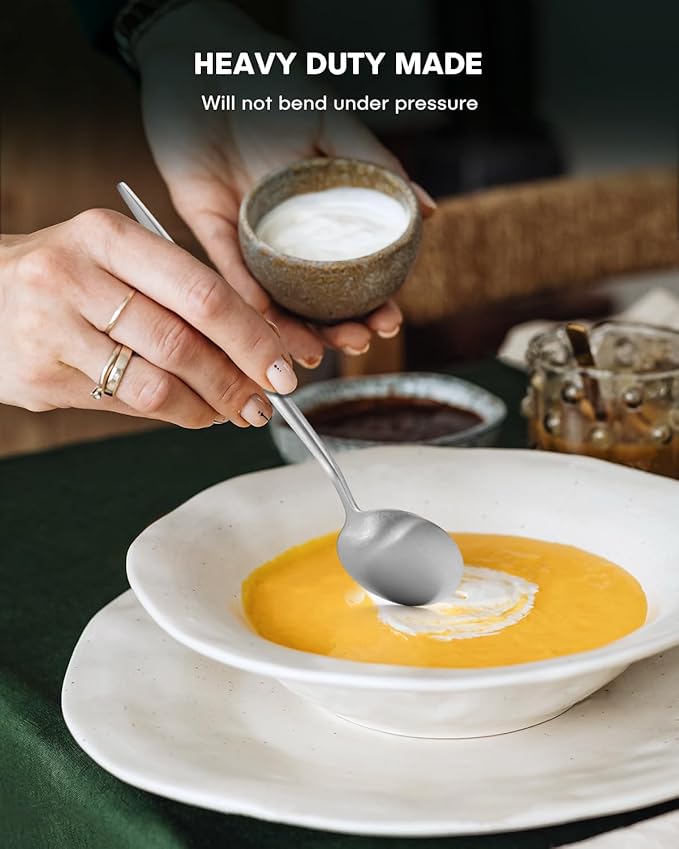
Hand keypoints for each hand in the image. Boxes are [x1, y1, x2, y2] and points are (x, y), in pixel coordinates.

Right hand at [0, 210, 297, 425]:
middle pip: (182, 343)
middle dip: (237, 380)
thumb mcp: (116, 258)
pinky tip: (193, 412)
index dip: (251, 336)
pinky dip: (172, 414)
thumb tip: (255, 350)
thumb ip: (178, 294)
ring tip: (234, 411)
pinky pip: (125, 405)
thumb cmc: (68, 276)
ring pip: (156, 384)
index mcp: (106, 235)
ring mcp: (50, 329)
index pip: (200, 290)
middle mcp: (73, 277)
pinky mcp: (40, 377)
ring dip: (208, 406)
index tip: (282, 365)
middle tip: (266, 401)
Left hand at [136, 1, 435, 366]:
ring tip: (312, 353)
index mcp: (323, 212)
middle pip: (318, 295)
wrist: (200, 60)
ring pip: (276, 297)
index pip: (354, 268)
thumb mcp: (332, 122)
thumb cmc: (271, 83)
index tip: (388, 321)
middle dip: (339, 327)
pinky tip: (264, 322)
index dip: (373, 299)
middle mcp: (290, 232)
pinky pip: (228, 271)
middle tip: (356, 343)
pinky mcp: (211, 228)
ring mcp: (252, 235)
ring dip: (294, 330)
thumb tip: (428, 209)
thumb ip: (374, 165)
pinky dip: (245, 299)